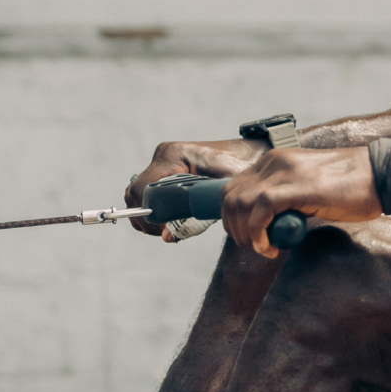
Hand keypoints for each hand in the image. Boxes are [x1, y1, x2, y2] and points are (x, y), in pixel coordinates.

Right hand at [125, 139, 267, 239]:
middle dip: (148, 217)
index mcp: (173, 156)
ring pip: (142, 193)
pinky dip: (159, 206)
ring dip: (152, 213)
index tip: (163, 229)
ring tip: (171, 226)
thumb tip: (167, 236)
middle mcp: (165, 155)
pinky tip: (175, 217)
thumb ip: (192, 219)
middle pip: (137, 193)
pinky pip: (153, 190)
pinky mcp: (170, 166)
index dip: (146, 214)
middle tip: (166, 231)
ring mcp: (166, 160)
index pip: (141, 190)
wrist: (253, 154)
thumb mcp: (219, 196)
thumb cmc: (242, 169)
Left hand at [221, 147, 381, 257]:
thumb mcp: (310, 186)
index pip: (235, 185)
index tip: (244, 233)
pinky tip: (270, 246)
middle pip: (230, 196)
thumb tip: (272, 222)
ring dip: (245, 233)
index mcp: (277, 160)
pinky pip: (259, 212)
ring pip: (240, 205)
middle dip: (234, 226)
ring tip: (263, 247)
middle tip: (252, 245)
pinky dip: (258, 234)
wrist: (382, 176)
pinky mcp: (295, 187)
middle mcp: (275, 162)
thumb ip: (288, 197)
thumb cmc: (354, 187)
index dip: (233, 214)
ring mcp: (284, 173)